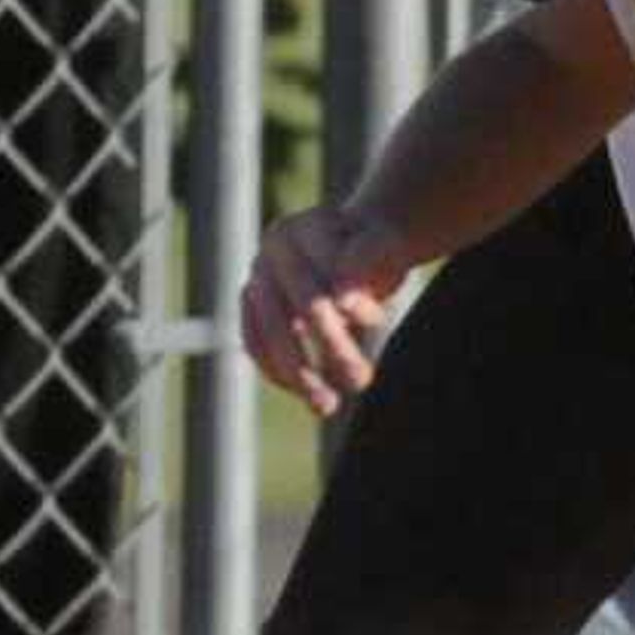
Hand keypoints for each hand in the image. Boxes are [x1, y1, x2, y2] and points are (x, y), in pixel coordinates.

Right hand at [238, 201, 413, 419]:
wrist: (350, 248)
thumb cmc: (374, 249)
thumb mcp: (384, 246)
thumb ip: (369, 261)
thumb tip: (342, 304)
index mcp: (304, 228)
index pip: (327, 268)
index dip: (351, 298)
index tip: (377, 321)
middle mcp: (272, 251)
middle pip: (300, 305)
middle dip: (333, 347)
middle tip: (362, 380)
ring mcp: (256, 279)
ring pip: (270, 333)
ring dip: (299, 374)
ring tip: (327, 406)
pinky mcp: (249, 307)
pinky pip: (255, 346)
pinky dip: (278, 374)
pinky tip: (308, 393)